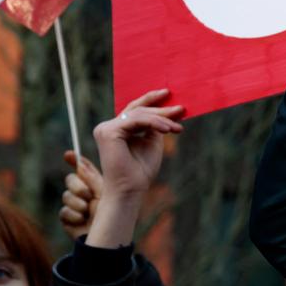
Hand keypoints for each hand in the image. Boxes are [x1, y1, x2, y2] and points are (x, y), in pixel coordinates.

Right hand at [59, 151, 103, 240]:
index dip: (74, 159)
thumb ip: (91, 177)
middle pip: (70, 179)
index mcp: (92, 183)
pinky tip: (83, 220)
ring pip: (66, 196)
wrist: (108, 235)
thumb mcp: (104, 191)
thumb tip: (78, 160)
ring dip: (78, 204)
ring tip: (89, 210)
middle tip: (88, 195)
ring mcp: (73, 204)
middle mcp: (81, 191)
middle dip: (78, 187)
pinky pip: (64, 212)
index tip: (68, 154)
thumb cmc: (111, 212)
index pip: (81, 167)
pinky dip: (74, 216)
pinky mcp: (67, 217)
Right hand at [86, 90, 182, 249]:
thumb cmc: (141, 170)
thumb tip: (167, 109)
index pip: (135, 110)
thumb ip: (155, 125)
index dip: (152, 101)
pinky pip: (136, 120)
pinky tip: (168, 129)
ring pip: (139, 114)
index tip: (169, 95)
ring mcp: (105, 128)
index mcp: (115, 129)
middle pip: (137, 109)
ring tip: (177, 127)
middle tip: (180, 109)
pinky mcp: (108, 132)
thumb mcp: (152, 142)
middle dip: (160, 108)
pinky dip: (154, 123)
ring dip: (162, 119)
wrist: (131, 190)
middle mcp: (107, 127)